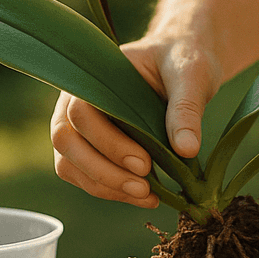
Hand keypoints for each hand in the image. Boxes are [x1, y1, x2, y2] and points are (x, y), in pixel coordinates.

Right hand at [49, 33, 220, 207]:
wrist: (185, 63)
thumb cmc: (184, 60)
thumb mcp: (192, 75)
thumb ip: (186, 108)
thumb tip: (186, 150)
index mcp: (96, 75)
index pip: (80, 112)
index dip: (108, 143)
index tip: (144, 164)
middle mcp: (77, 100)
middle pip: (66, 142)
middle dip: (102, 172)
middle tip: (143, 189)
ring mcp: (80, 126)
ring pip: (70, 164)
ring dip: (105, 187)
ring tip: (147, 198)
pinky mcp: (92, 147)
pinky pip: (85, 175)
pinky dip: (111, 191)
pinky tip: (144, 197)